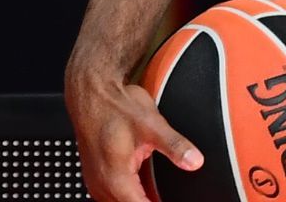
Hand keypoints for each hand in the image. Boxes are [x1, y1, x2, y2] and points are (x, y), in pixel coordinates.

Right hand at [66, 52, 201, 201]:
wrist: (90, 95)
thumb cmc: (115, 107)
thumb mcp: (151, 124)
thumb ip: (174, 145)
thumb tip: (195, 161)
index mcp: (116, 179)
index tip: (173, 198)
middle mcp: (103, 187)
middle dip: (152, 201)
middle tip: (167, 193)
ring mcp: (98, 184)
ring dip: (141, 199)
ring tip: (159, 192)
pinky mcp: (98, 179)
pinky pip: (115, 198)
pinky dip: (132, 196)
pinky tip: (145, 190)